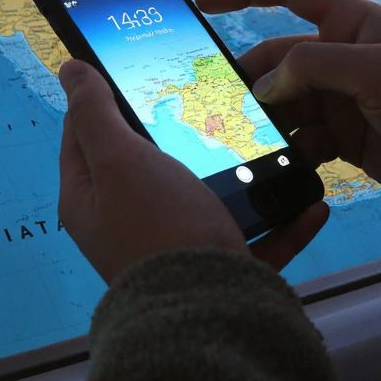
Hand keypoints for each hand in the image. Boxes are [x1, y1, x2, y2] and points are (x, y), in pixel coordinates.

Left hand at [58, 60, 329, 282]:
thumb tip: (70, 69)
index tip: (140, 66)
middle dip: (186, 130)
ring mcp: (175, 247)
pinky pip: (257, 237)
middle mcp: (126, 224)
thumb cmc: (157, 229)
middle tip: (216, 97)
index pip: (85, 132)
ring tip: (271, 141)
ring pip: (211, 197)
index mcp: (91, 198)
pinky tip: (310, 203)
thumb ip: (95, 112)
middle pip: (152, 162)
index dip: (105, 95)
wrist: (207, 313)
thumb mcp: (118, 158)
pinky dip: (284, 221)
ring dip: (244, 172)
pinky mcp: (219, 271)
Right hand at [197, 0, 380, 217]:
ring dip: (265, 121)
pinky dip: (285, 150)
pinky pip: (298, 138)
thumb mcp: (379, 72)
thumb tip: (265, 84)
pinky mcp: (344, 139)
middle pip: (276, 58)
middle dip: (250, 80)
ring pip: (283, 102)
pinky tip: (278, 166)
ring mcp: (342, 99)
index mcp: (354, 24)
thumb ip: (315, 66)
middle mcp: (343, 57)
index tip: (203, 3)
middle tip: (221, 107)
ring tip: (246, 143)